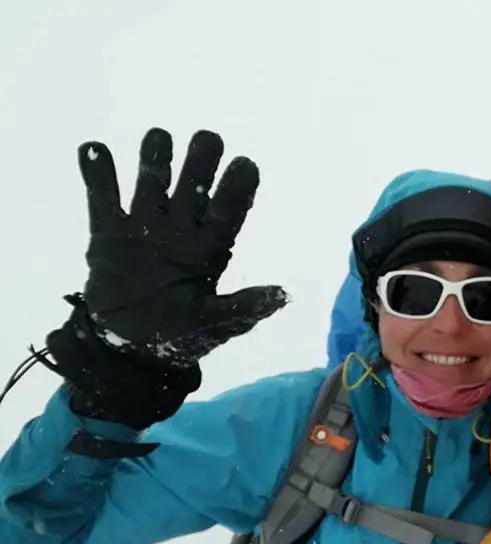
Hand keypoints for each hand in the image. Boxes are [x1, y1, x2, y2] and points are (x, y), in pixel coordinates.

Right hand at [78, 127, 287, 367]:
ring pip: (152, 181)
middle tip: (208, 140)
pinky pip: (103, 197)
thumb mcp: (216, 323)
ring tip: (159, 138)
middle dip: (201, 161)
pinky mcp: (108, 232)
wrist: (129, 348)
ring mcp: (144, 227)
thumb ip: (245, 307)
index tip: (246, 165)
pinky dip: (98, 172)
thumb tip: (284, 296)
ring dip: (155, 158)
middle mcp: (180, 229)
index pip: (229, 210)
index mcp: (210, 248)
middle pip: (194, 185)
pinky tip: (94, 149)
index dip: (238, 187)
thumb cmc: (180, 336)